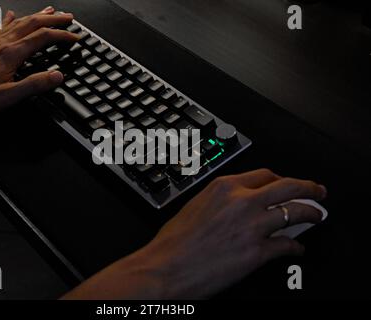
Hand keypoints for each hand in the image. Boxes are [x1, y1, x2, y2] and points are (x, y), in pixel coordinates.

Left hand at [0, 6, 77, 123]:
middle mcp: (2, 44)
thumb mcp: (8, 97)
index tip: (75, 37)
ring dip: (36, 16)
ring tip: (49, 11)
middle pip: (32, 24)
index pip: (43, 38)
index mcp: (11, 54)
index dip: (62, 36)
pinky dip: (11, 19)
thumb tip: (56, 76)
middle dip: (53, 20)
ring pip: (19, 22)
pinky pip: (1, 27)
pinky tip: (11, 15)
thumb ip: (34, 85)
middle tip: (68, 18)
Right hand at [64, 169, 326, 299]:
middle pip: (287, 185)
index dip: (281, 178)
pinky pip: (287, 245)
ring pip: (295, 211)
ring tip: (317, 215)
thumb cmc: (173, 242)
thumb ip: (222, 201)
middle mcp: (241, 201)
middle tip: (317, 191)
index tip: (286, 182)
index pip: (264, 174)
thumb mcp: (196, 207)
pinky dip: (296, 247)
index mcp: (223, 187)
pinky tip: (297, 248)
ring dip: (312, 213)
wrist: (164, 267)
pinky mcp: (256, 252)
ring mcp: (251, 225)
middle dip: (308, 187)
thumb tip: (241, 204)